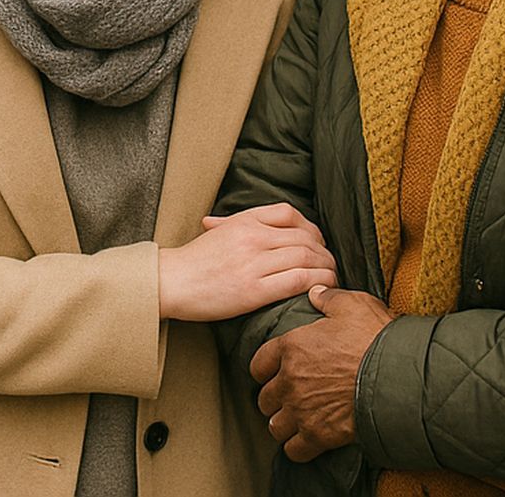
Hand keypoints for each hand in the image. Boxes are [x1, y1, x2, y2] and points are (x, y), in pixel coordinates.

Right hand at [157, 202, 337, 320]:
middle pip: (304, 237)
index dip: (311, 228)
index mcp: (245, 220)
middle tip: (331, 264)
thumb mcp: (220, 230)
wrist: (172, 282)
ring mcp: (254, 263)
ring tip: (331, 279)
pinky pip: (296, 281)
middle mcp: (252, 237)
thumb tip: (266, 222)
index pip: (290, 213)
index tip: (317, 243)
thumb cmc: (195, 260)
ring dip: (326, 269)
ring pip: (305, 258)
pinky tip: (320, 290)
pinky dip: (315, 283)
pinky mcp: (254, 290)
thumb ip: (243, 222)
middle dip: (324, 252)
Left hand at [252, 285, 393, 461]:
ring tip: (295, 420)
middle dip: (274, 398)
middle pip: (264, 398)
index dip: (265, 368)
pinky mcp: (318, 436)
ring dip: (283, 424)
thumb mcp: (351, 304)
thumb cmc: (373, 336)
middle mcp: (290, 380)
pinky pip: (294, 450)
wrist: (397, 374)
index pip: (258, 364)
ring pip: (275, 426)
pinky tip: (307, 439)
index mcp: (292, 346)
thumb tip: (315, 293)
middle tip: (288, 396)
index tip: (273, 371)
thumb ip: (327, 298)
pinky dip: (298, 447)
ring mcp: (302, 410)